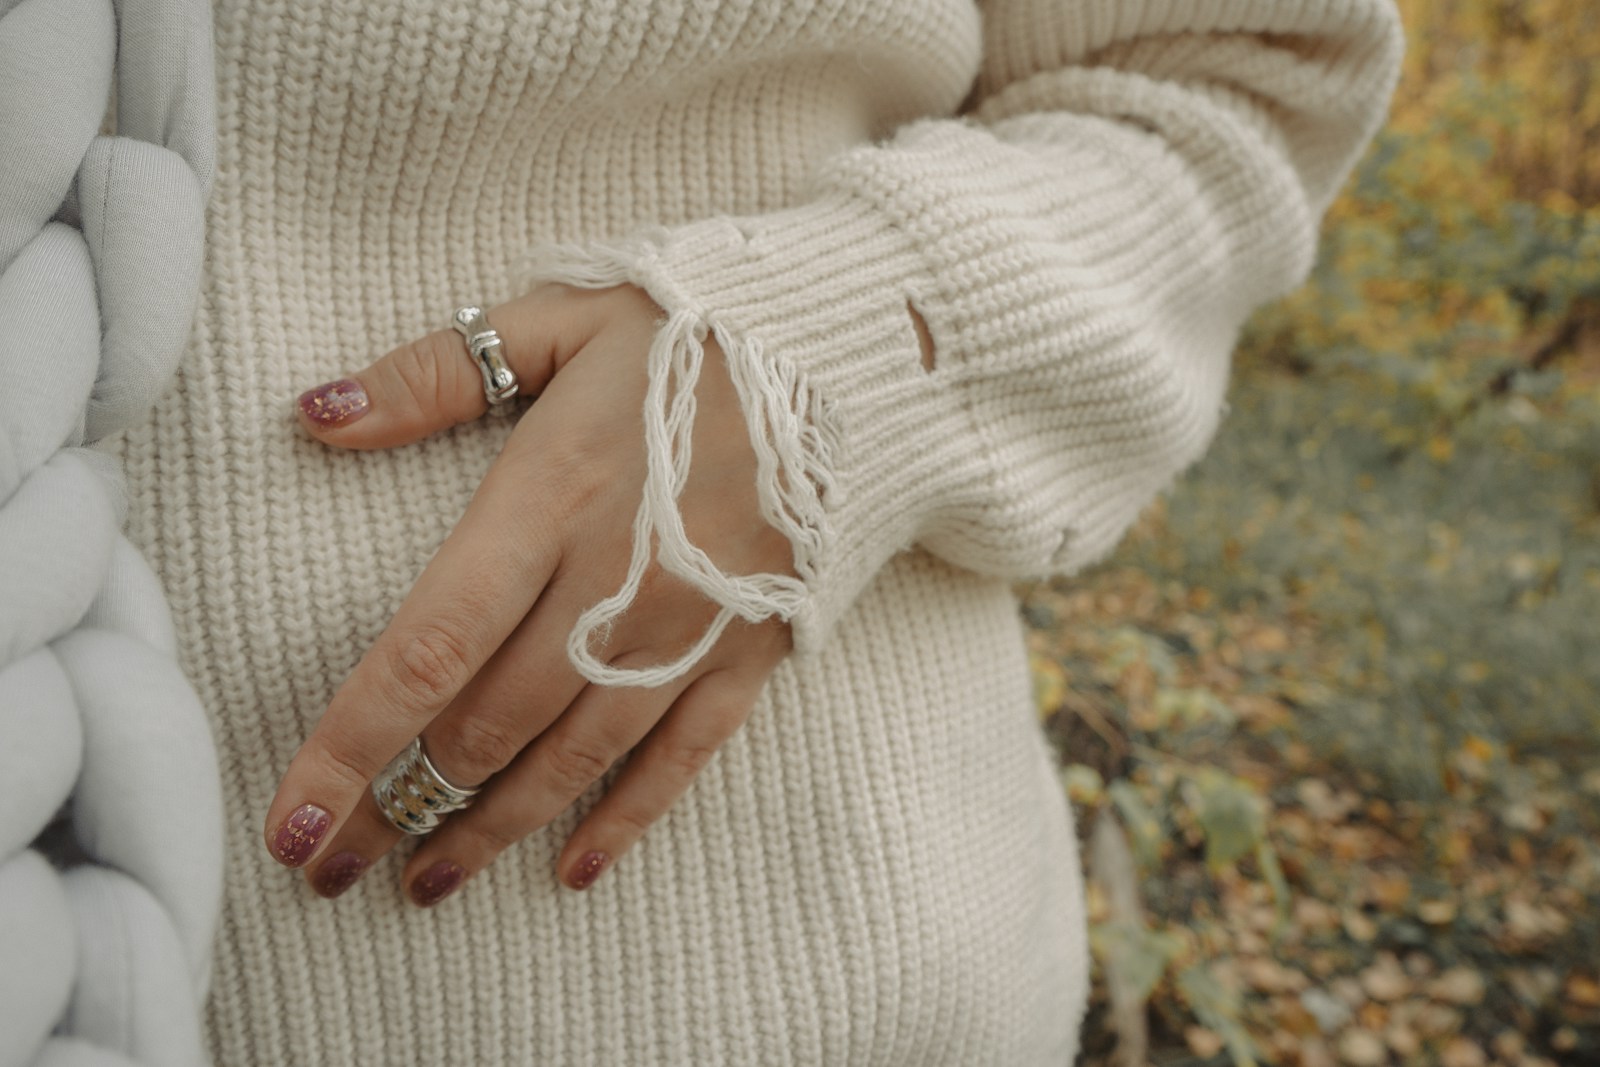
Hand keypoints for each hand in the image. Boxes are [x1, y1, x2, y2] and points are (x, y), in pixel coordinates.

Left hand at [264, 283, 794, 902]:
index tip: (293, 821)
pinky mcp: (750, 648)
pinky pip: (684, 758)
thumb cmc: (693, 328)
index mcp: (550, 499)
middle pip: (489, 724)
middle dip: (400, 805)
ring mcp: (689, 627)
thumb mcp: (559, 320)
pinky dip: (628, 819)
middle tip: (331, 866)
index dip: (353, 744)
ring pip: (575, 758)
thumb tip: (310, 413)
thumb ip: (431, 373)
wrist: (854, 351)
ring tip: (427, 884)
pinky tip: (574, 869)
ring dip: (493, 828)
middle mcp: (613, 583)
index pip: (429, 646)